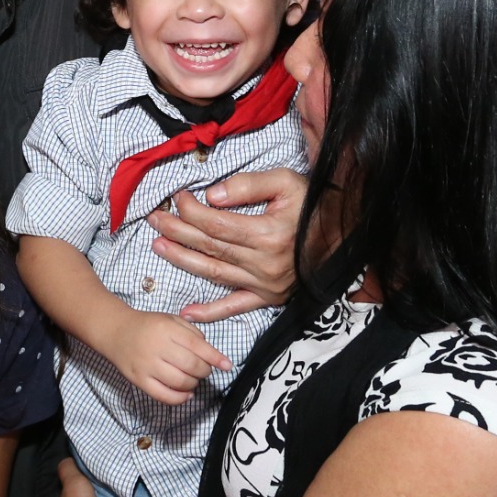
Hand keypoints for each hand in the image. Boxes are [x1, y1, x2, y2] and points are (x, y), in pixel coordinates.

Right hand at [104, 310, 230, 405]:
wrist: (116, 332)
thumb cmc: (148, 325)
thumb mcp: (170, 319)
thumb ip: (192, 332)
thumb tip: (210, 352)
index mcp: (166, 329)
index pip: (196, 345)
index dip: (214, 357)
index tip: (227, 365)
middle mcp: (157, 347)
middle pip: (190, 366)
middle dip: (204, 371)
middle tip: (204, 369)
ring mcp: (147, 366)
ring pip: (180, 382)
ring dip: (194, 384)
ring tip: (193, 379)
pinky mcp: (139, 381)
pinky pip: (163, 396)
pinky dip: (180, 398)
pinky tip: (186, 393)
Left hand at [148, 168, 305, 322]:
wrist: (342, 238)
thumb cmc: (313, 206)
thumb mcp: (286, 183)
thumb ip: (248, 186)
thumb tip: (212, 195)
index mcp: (267, 234)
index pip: (215, 223)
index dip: (191, 210)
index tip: (177, 197)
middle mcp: (263, 263)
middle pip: (209, 246)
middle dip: (177, 231)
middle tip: (154, 219)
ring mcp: (264, 284)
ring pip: (214, 273)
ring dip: (183, 261)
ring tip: (158, 247)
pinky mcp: (267, 297)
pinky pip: (235, 307)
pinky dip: (210, 312)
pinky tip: (188, 313)